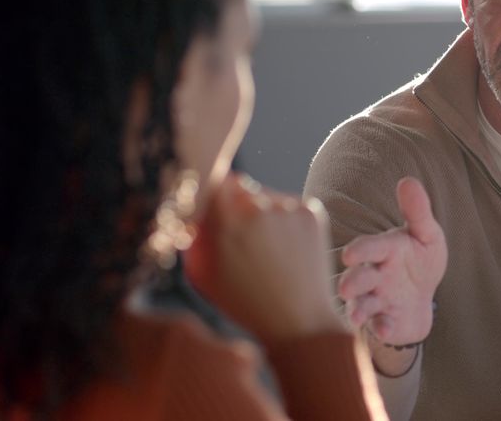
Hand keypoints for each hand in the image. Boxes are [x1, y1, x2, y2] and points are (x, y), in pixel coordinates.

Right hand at [184, 173, 346, 342]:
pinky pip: (289, 204)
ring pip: (265, 195)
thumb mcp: (202, 273)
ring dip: (262, 212)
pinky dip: (285, 219)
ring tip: (268, 250)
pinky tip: (286, 249)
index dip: (210, 192)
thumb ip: (193, 234)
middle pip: (238, 186)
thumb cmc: (244, 302)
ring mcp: (287, 207)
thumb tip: (190, 205)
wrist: (299, 320)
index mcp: (224, 222)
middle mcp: (256, 208)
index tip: (209, 204)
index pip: (210, 181)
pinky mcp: (310, 210)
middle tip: (241, 236)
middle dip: (235, 205)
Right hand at [338, 177, 446, 346]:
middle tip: (347, 288)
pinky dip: (381, 328)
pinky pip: (378, 326)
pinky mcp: (383, 321)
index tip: (352, 255)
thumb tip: (408, 180)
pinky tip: (387, 329)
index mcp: (384, 249)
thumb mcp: (426, 235)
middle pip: (358, 278)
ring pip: (361, 304)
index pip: (370, 247)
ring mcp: (377, 299)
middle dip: (352, 283)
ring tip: (358, 315)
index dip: (361, 250)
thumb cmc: (420, 260)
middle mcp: (374, 274)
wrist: (422, 298)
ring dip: (358, 310)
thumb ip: (418, 211)